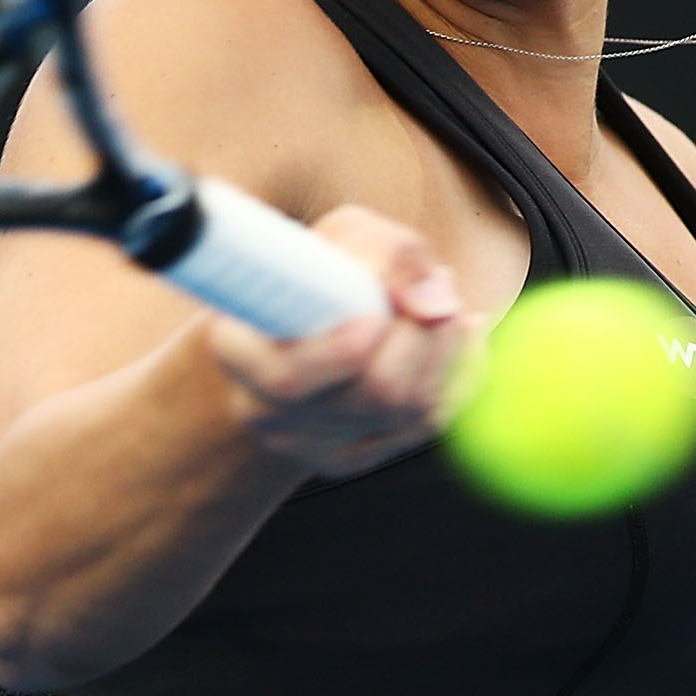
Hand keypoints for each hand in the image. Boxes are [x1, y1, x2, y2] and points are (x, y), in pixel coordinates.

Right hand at [204, 204, 467, 478]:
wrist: (295, 326)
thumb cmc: (316, 272)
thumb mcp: (341, 237)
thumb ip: (387, 253)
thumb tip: (434, 303)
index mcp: (238, 351)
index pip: (288, 376)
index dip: (341, 354)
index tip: (377, 318)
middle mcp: (267, 411)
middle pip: (371, 396)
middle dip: (421, 339)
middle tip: (441, 288)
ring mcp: (309, 445)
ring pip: (408, 414)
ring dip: (446, 351)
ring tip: (445, 305)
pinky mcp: (352, 458)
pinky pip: (428, 425)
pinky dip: (457, 377)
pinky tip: (456, 339)